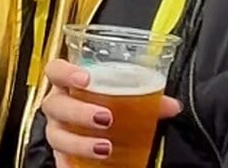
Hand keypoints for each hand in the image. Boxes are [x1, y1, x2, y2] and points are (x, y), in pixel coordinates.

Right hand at [41, 58, 180, 165]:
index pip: (55, 70)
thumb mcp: (124, 97)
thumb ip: (147, 98)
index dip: (66, 72)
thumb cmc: (105, 103)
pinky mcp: (60, 152)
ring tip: (105, 147)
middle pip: (55, 105)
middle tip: (106, 117)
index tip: (86, 79)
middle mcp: (58, 105)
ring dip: (80, 142)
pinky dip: (69, 165)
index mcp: (69, 83)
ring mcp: (57, 129)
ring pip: (56, 135)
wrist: (96, 126)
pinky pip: (60, 160)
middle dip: (79, 112)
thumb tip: (173, 106)